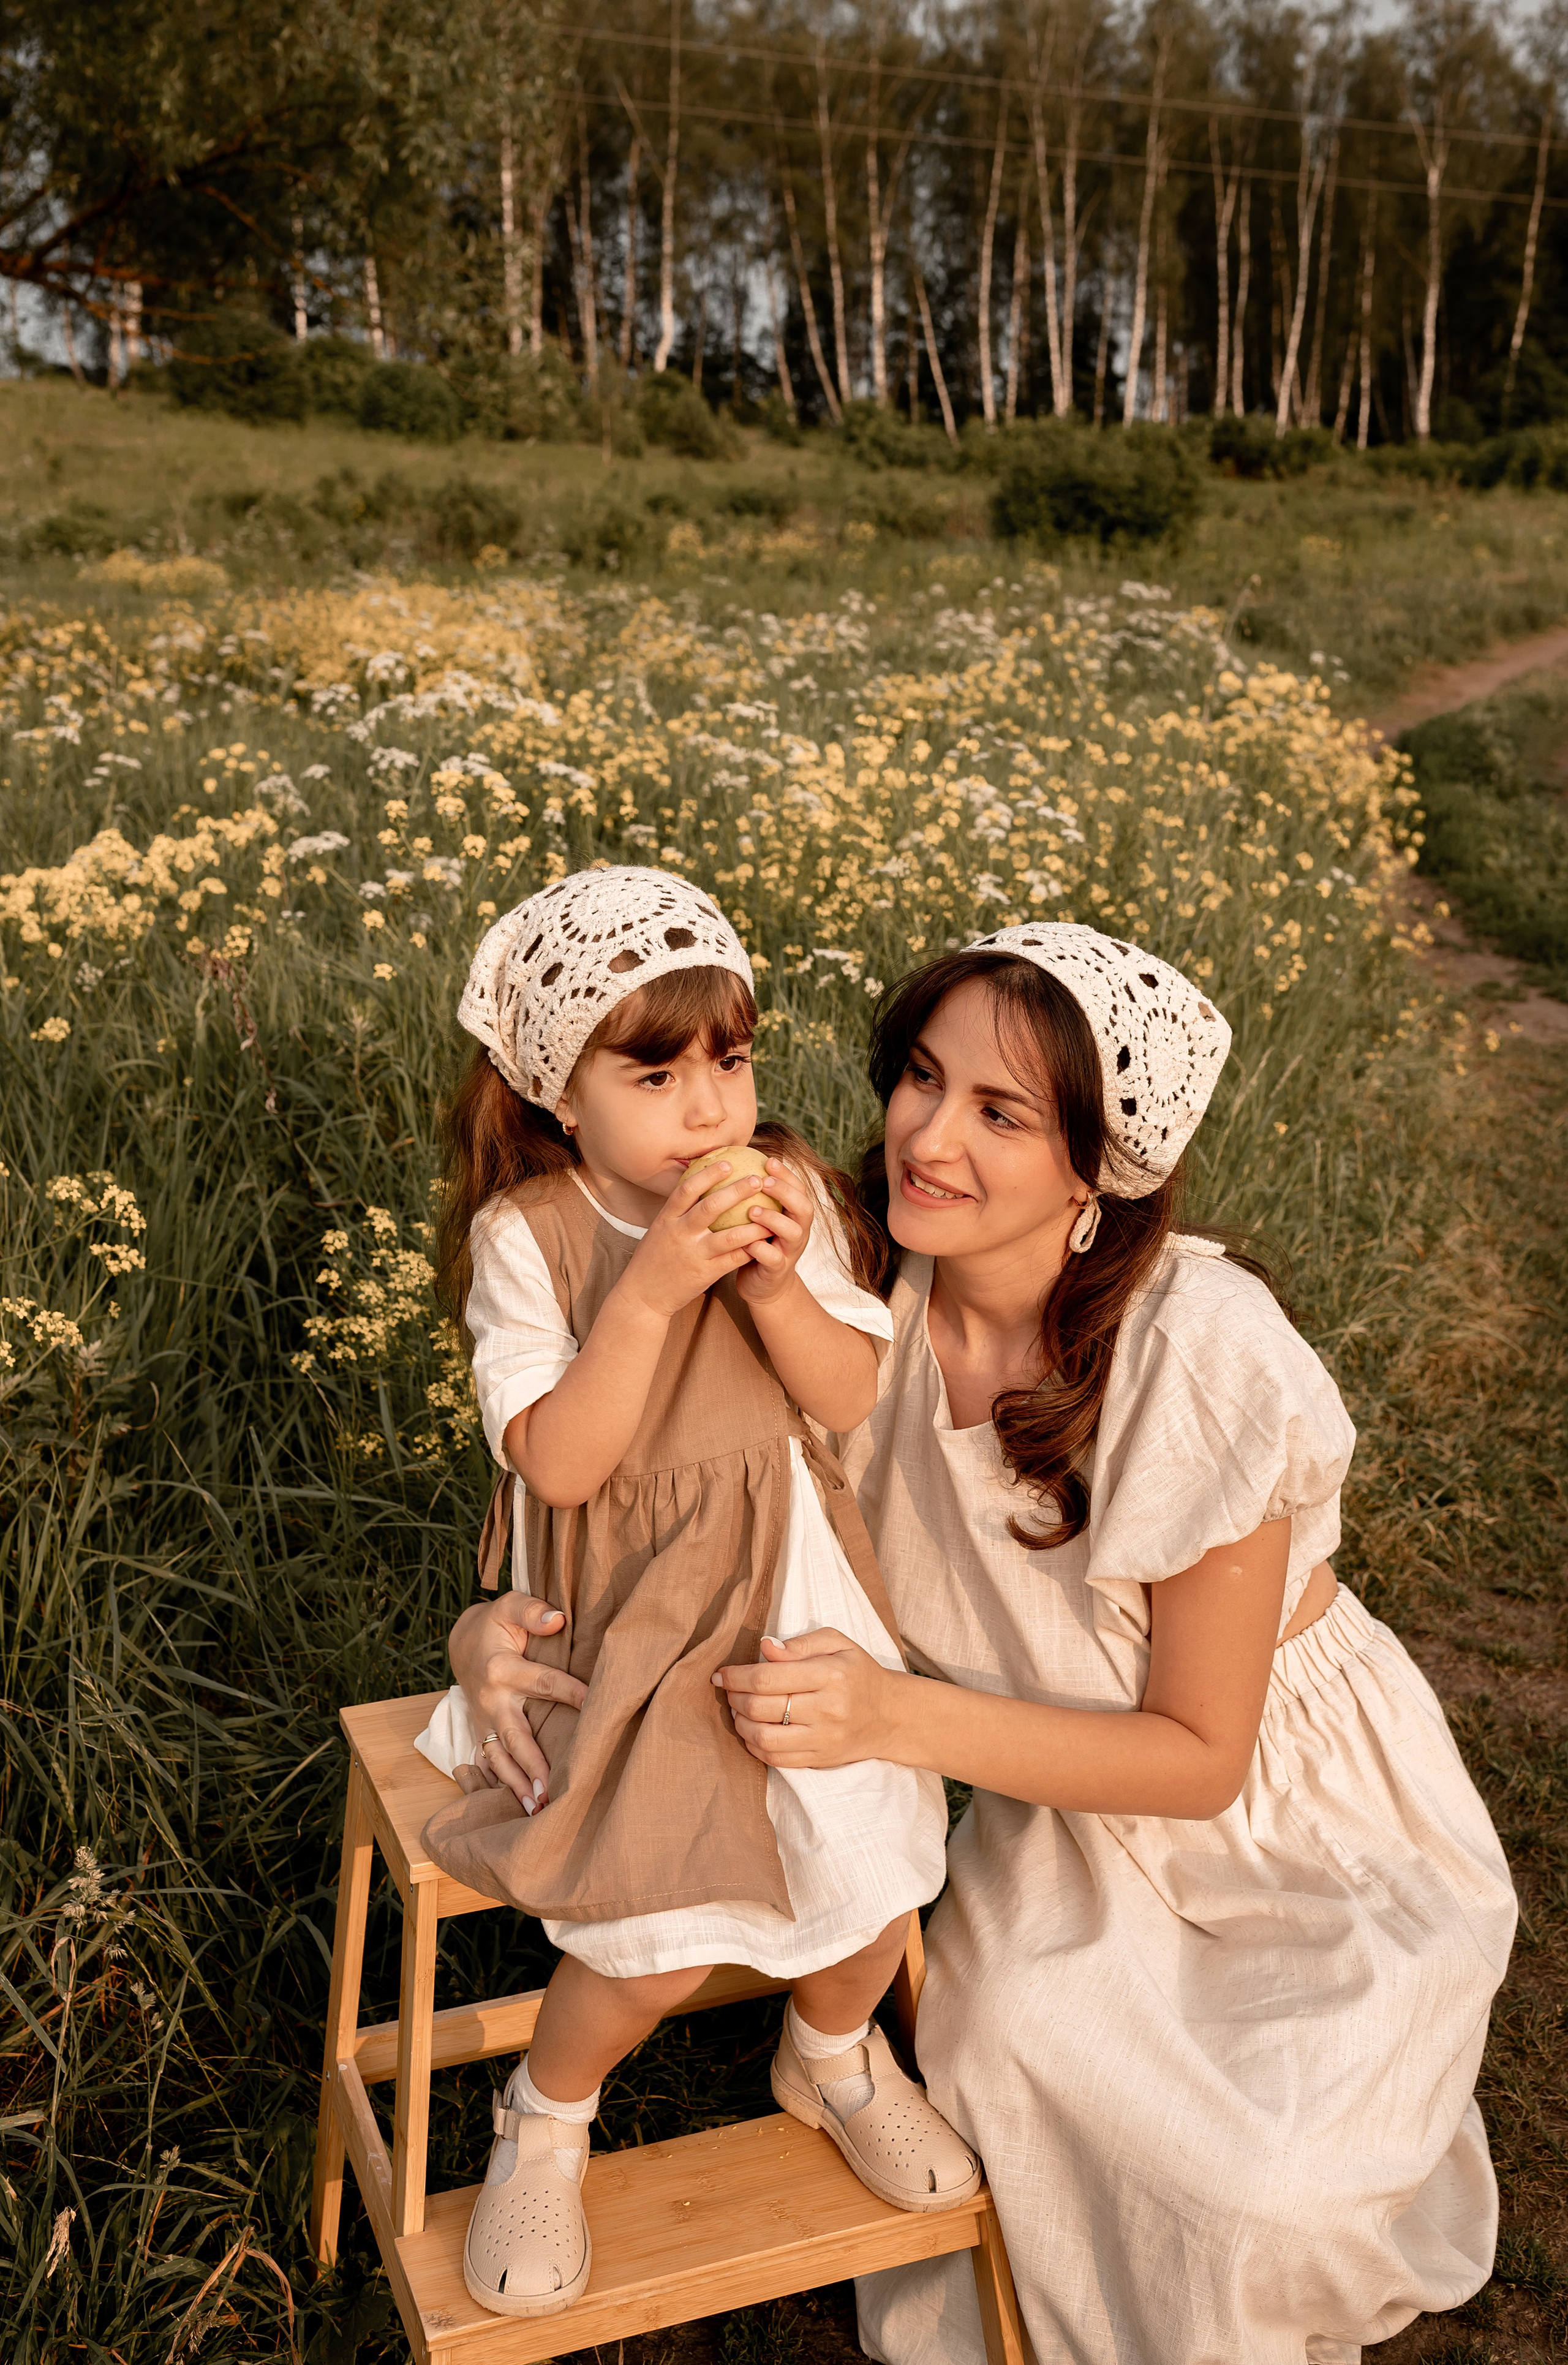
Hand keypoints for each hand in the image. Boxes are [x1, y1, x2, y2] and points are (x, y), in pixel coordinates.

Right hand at [448, 1591, 587, 1810]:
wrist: (463, 1643)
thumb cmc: (496, 1624)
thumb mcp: (509, 1606)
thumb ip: (533, 1610)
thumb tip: (558, 1620)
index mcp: (502, 1669)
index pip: (544, 1683)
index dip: (571, 1693)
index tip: (596, 1707)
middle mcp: (491, 1700)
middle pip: (515, 1736)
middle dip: (532, 1765)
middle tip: (549, 1792)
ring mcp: (483, 1721)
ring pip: (499, 1758)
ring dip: (516, 1784)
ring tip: (535, 1808)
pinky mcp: (480, 1733)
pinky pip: (487, 1763)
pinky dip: (499, 1785)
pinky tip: (515, 1806)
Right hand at [613, 1157, 770, 1324]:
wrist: (643, 1296)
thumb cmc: (654, 1259)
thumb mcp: (659, 1230)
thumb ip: (677, 1211)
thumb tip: (698, 1186)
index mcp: (666, 1219)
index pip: (687, 1189)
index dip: (708, 1174)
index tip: (728, 1162)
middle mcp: (680, 1233)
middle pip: (711, 1206)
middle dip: (737, 1191)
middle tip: (757, 1179)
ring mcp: (693, 1254)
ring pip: (730, 1236)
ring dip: (754, 1225)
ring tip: (771, 1214)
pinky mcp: (705, 1274)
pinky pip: (733, 1259)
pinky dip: (750, 1249)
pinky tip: (764, 1241)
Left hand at [713, 1628, 896, 1768]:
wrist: (890, 1715)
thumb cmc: (858, 1672)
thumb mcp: (837, 1643)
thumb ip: (800, 1644)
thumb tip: (765, 1647)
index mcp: (830, 1675)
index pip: (768, 1678)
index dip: (736, 1676)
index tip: (721, 1673)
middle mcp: (827, 1710)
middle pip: (761, 1708)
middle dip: (734, 1697)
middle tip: (728, 1689)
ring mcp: (823, 1739)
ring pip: (764, 1738)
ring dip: (740, 1724)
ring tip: (737, 1710)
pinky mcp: (819, 1760)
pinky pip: (776, 1759)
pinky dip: (754, 1745)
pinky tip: (751, 1730)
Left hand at [733, 1159, 814, 1307]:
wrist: (763, 1285)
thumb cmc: (757, 1243)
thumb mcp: (761, 1219)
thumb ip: (756, 1197)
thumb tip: (734, 1163)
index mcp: (794, 1216)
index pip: (799, 1189)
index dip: (787, 1174)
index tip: (768, 1161)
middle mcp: (798, 1232)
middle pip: (804, 1208)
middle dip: (785, 1193)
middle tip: (763, 1182)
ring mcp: (790, 1252)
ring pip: (792, 1233)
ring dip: (773, 1219)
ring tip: (752, 1211)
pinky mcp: (777, 1271)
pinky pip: (773, 1259)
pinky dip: (761, 1249)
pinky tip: (746, 1241)